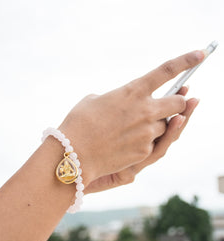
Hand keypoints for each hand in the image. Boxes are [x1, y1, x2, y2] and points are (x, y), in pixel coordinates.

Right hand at [58, 50, 204, 185]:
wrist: (73, 154)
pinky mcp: (144, 152)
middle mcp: (145, 110)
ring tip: (131, 130)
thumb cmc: (78, 124)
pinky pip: (153, 145)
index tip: (200, 54)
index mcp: (132, 91)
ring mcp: (147, 133)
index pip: (166, 70)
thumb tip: (123, 104)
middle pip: (179, 103)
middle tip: (166, 106)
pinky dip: (144, 142)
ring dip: (155, 126)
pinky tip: (126, 143)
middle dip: (177, 103)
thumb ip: (115, 98)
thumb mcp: (93, 101)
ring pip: (165, 127)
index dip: (186, 60)